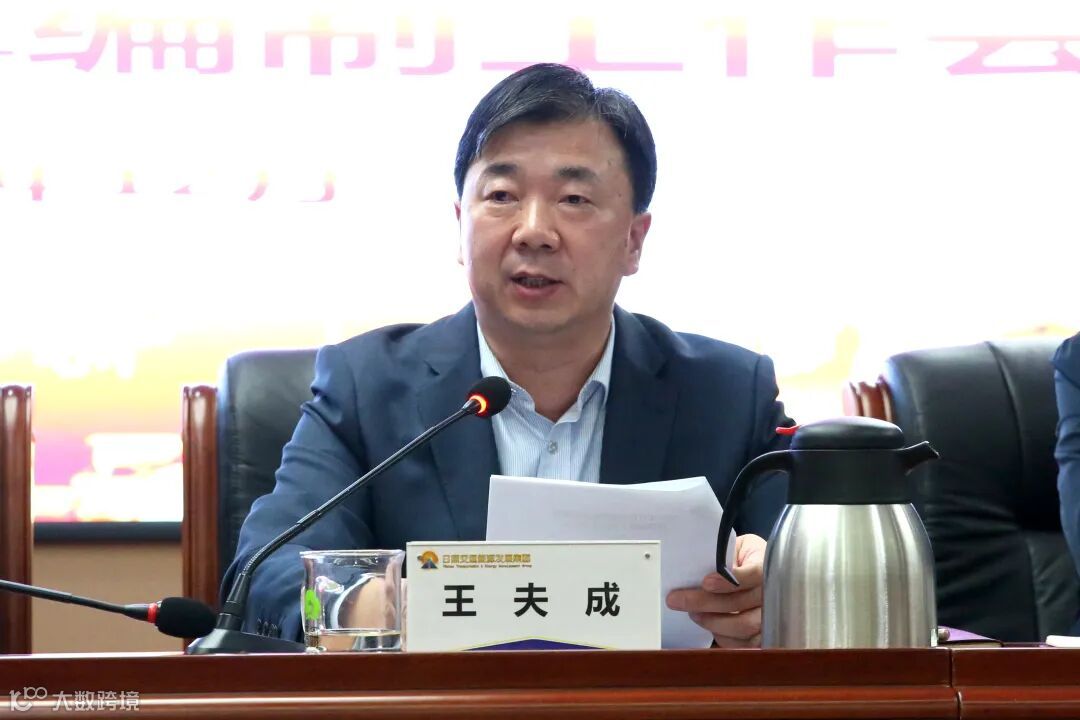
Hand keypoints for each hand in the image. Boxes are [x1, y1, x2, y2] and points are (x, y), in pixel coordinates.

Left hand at [665, 533, 765, 647]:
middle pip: (741, 603)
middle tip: (676, 599)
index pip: (753, 574)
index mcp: (765, 565)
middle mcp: (772, 592)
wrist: (757, 566)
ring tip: (691, 613)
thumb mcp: (734, 547)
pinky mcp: (764, 635)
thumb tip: (696, 568)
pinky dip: (723, 637)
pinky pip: (744, 643)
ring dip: (711, 621)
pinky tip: (707, 625)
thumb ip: (721, 556)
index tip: (705, 582)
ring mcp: (770, 615)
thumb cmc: (742, 557)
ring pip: (743, 626)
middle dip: (705, 603)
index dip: (729, 581)